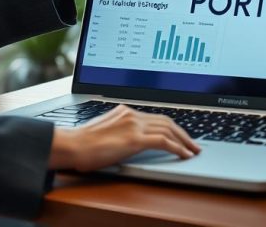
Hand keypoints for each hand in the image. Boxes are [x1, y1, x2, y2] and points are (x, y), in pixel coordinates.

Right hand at [48, 105, 200, 170]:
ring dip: (184, 141)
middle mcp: (131, 114)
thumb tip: (127, 141)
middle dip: (183, 133)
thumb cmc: (81, 143)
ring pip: (168, 129)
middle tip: (194, 144)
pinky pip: (163, 141)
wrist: (71, 145)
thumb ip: (119, 131)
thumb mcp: (103, 131)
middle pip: (166, 120)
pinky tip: (184, 154)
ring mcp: (133, 125)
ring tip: (193, 151)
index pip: (155, 116)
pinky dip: (177, 147)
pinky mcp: (134, 139)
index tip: (180, 134)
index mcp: (124, 111)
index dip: (171, 126)